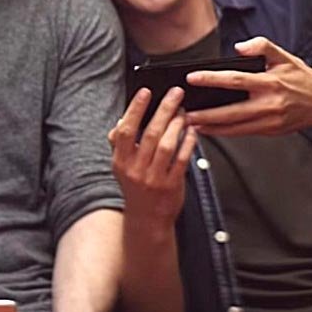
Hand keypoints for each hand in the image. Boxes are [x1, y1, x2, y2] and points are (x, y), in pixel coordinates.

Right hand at [109, 87, 197, 226]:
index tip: (145, 92)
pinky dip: (188, 143)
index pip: (125, 130)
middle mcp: (135, 170)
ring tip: (183, 111)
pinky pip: (181, 159)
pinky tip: (192, 131)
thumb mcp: (121, 167)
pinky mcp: (171, 185)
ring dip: (177, 124)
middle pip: (149, 133)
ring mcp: (153, 178)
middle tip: (175, 93)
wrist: (147, 220)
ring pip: (166, 145)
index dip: (135, 109)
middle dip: (164, 109)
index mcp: (120, 162)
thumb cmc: (136, 189)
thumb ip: (119, 144)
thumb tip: (120, 120)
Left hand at [184, 36, 311, 136]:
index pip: (235, 80)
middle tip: (184, 113)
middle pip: (231, 111)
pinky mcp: (270, 131)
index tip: (192, 78)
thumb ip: (262, 46)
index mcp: (270, 82)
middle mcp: (269, 104)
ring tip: (191, 124)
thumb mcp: (284, 56)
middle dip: (205, 114)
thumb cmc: (302, 78)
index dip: (212, 79)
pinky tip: (210, 129)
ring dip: (211, 127)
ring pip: (235, 127)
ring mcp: (270, 121)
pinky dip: (225, 132)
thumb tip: (240, 47)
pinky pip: (243, 133)